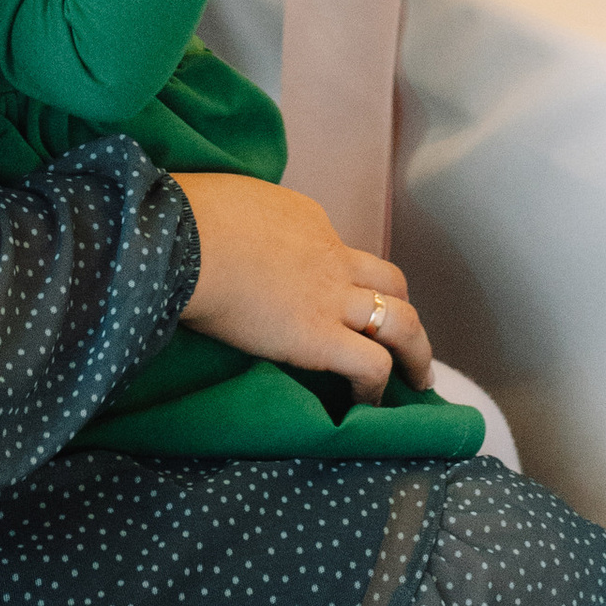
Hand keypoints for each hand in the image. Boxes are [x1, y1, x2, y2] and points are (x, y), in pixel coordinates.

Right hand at [171, 174, 432, 401]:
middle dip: (403, 310)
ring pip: (400, 322)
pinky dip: (377, 386)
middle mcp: (332, 256)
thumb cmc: (194, 216)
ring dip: (415, 353)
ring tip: (416, 382)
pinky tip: (369, 404)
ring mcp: (331, 297)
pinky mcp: (319, 337)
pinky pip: (370, 365)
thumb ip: (251, 222)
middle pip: (391, 282)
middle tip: (406, 341)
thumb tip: (235, 231)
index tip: (336, 302)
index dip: (346, 279)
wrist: (189, 238)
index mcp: (310, 221)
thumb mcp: (235, 201)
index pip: (342, 252)